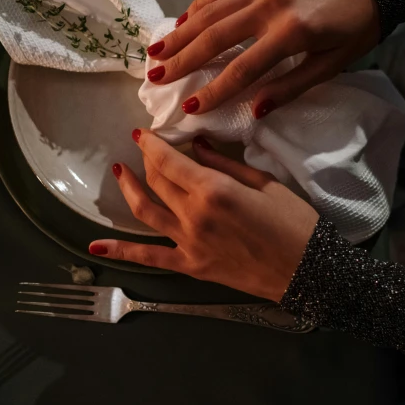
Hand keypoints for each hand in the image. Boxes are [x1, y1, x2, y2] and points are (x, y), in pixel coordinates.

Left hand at [90, 130, 319, 300]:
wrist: (308, 272)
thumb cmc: (295, 223)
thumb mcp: (265, 184)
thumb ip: (225, 164)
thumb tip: (197, 144)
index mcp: (214, 190)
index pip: (169, 160)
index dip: (152, 144)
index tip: (144, 132)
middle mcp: (193, 215)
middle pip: (157, 181)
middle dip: (146, 159)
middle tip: (142, 145)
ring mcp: (188, 243)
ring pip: (146, 212)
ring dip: (129, 189)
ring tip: (120, 172)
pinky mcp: (191, 266)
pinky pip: (149, 258)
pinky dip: (121, 253)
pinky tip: (96, 246)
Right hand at [146, 0, 379, 117]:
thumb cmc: (357, 29)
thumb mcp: (332, 66)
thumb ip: (292, 87)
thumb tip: (254, 110)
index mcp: (290, 34)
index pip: (242, 70)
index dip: (213, 91)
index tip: (189, 107)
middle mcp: (269, 6)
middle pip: (215, 37)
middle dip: (182, 60)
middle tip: (156, 78)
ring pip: (211, 10)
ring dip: (181, 32)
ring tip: (157, 52)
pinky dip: (199, 4)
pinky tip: (184, 20)